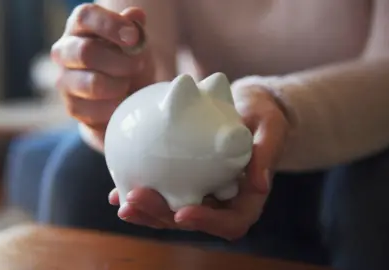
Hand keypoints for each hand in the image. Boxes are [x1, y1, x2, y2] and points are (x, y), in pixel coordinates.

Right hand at [51, 4, 154, 150]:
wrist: (128, 96)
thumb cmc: (128, 61)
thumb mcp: (136, 42)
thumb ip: (135, 28)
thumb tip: (135, 16)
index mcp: (79, 27)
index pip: (84, 16)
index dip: (110, 25)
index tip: (133, 37)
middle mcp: (64, 51)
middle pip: (86, 52)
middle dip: (120, 62)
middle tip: (138, 66)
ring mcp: (65, 81)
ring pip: (92, 84)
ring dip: (119, 85)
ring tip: (128, 84)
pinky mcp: (72, 108)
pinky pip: (96, 109)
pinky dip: (116, 106)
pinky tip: (121, 102)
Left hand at [108, 81, 290, 239]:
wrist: (246, 107)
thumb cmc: (263, 115)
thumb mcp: (271, 126)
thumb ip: (267, 152)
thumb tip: (258, 185)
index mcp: (245, 198)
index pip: (231, 223)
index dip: (207, 224)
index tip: (184, 212)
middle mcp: (220, 201)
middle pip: (191, 220)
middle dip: (161, 216)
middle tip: (135, 200)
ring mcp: (200, 193)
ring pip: (171, 211)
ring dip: (145, 210)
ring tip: (120, 200)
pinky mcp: (183, 180)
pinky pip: (161, 191)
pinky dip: (138, 192)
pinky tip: (116, 190)